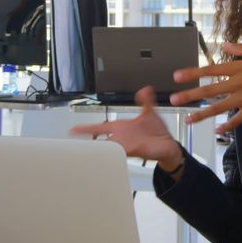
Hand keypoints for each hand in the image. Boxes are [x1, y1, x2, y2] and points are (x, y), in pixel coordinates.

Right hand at [69, 86, 183, 170]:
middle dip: (88, 140)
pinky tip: (109, 151)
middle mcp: (121, 137)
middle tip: (77, 141)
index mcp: (121, 127)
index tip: (73, 129)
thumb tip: (145, 89)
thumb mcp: (150, 113)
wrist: (168, 145)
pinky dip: (114, 152)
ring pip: (108, 147)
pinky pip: (120, 153)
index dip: (86, 128)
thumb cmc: (157, 132)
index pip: (100, 127)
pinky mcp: (133, 151)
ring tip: (88, 148)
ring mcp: (126, 145)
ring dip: (100, 147)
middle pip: (100, 139)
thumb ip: (146, 101)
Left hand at [168, 42, 241, 132]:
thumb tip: (225, 44)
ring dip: (201, 114)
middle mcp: (239, 84)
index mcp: (241, 68)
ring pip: (218, 108)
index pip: (211, 70)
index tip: (177, 76)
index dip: (193, 73)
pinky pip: (235, 121)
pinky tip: (217, 130)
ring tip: (188, 119)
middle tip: (174, 100)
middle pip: (209, 90)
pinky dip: (226, 126)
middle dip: (190, 95)